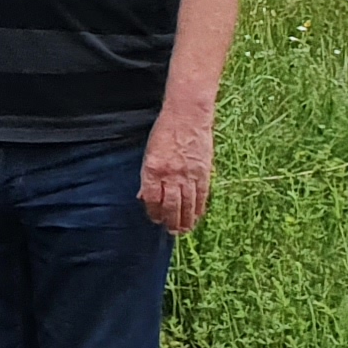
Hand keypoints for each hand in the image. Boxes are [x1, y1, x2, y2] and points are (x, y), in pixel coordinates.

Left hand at [139, 106, 215, 233]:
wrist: (187, 115)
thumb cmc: (164, 132)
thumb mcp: (149, 152)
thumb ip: (148, 176)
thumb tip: (144, 196)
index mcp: (153, 169)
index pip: (153, 199)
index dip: (154, 212)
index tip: (155, 219)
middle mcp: (171, 174)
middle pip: (171, 205)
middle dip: (170, 221)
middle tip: (171, 231)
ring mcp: (189, 174)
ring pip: (188, 204)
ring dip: (186, 219)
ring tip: (184, 230)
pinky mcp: (203, 171)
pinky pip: (202, 195)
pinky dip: (199, 208)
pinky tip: (197, 216)